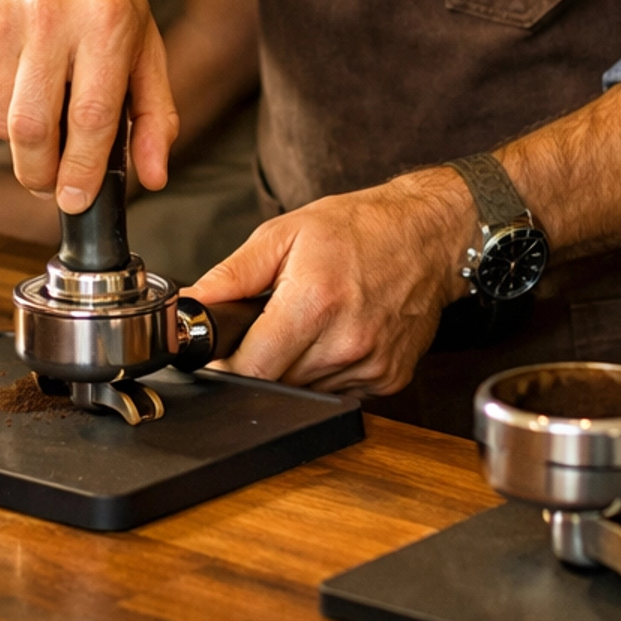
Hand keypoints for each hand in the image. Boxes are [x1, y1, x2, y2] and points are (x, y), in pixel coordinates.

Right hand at [0, 0, 176, 209]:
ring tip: (44, 113)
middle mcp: (48, 16)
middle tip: (52, 180)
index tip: (77, 201)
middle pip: (31, 128)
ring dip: (21, 142)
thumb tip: (153, 178)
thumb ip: (153, 114)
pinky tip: (18, 82)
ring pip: (0, 123)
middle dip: (41, 173)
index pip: (89, 116)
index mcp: (105, 20)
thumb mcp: (143, 41)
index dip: (81, 169)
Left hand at [185, 167, 473, 395]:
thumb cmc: (359, 228)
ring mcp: (371, 366)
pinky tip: (338, 335)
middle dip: (263, 360)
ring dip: (297, 368)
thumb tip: (192, 305)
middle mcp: (345, 342)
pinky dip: (329, 371)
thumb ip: (232, 274)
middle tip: (273, 324)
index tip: (226, 351)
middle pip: (276, 383)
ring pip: (306, 392)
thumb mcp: (284, 233)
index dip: (228, 364)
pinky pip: (340, 391)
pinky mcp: (389, 379)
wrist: (428, 235)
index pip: (250, 368)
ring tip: (311, 323)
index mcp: (314, 303)